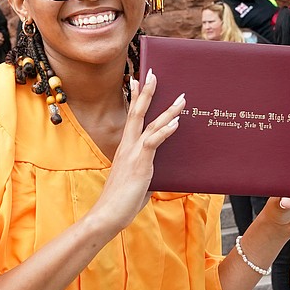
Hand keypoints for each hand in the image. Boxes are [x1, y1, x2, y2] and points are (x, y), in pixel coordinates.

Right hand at [90, 70, 184, 235]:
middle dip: (147, 93)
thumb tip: (155, 176)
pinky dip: (165, 131)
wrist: (108, 214)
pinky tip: (176, 122)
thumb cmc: (121, 202)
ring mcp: (133, 154)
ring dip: (168, 110)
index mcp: (125, 149)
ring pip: (150, 124)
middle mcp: (127, 147)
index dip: (135, 99)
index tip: (137, 82)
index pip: (131, 118)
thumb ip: (145, 174)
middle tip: (153, 74)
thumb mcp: (136, 183)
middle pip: (137, 113)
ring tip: (181, 98)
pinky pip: (153, 142)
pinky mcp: (140, 164)